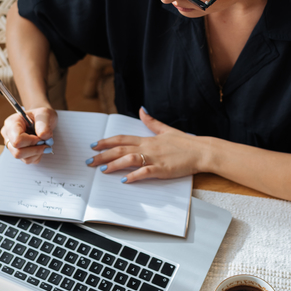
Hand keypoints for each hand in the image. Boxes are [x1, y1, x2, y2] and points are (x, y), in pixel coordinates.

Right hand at [1, 106, 57, 164]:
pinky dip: (37, 155)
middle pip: (17, 152)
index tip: (41, 137)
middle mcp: (8, 135)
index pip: (17, 140)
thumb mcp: (45, 114)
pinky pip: (27, 160)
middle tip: (47, 142)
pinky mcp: (18, 152)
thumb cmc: (41, 115)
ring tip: (44, 142)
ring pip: (23, 158)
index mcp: (11, 123)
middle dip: (35, 149)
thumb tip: (44, 137)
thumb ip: (44, 125)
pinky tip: (40, 146)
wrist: (42, 119)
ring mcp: (12, 145)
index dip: (32, 142)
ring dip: (37, 153)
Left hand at [87, 108, 202, 182]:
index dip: (107, 141)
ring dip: (114, 165)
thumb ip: (152, 122)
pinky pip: (145, 172)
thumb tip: (142, 110)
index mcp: (148, 139)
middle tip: (89, 161)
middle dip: (103, 155)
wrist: (201, 151)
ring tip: (102, 170)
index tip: (94, 145)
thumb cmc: (185, 143)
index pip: (122, 139)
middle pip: (120, 149)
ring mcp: (155, 158)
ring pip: (129, 159)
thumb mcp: (166, 130)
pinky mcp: (162, 169)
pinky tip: (125, 180)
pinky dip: (134, 176)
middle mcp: (148, 147)